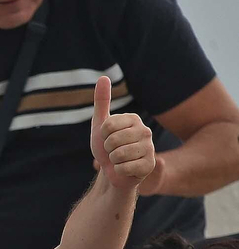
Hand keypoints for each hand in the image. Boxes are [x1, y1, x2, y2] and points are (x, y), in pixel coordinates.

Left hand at [90, 75, 155, 192]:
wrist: (112, 171)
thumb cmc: (106, 147)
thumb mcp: (100, 124)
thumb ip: (102, 101)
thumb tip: (103, 77)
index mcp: (134, 119)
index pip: (107, 125)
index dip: (101, 135)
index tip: (106, 138)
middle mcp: (145, 131)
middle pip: (112, 140)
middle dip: (107, 149)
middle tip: (112, 151)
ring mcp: (150, 148)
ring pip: (118, 155)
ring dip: (112, 160)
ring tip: (118, 160)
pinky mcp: (148, 166)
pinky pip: (124, 167)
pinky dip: (118, 170)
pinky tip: (124, 169)